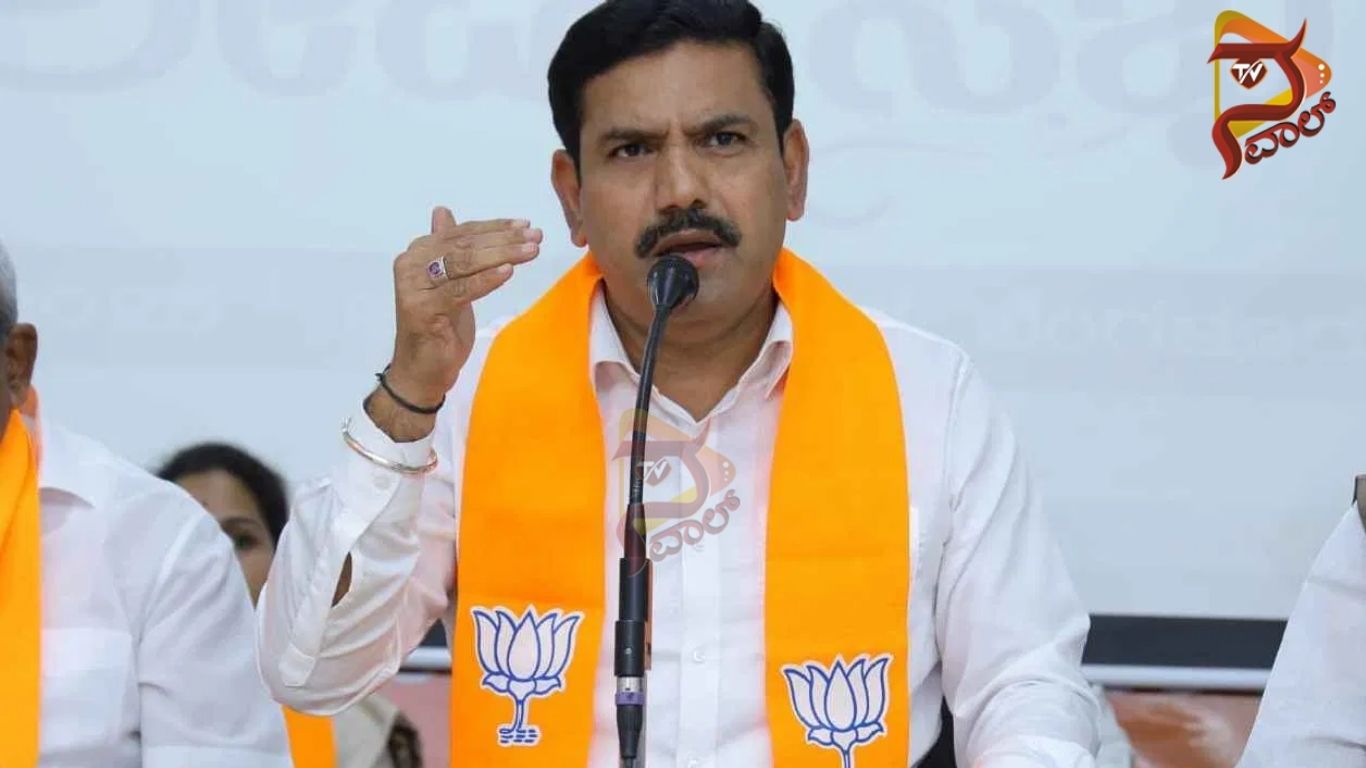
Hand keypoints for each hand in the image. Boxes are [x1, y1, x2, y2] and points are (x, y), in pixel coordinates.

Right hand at [371, 206, 540, 439]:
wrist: (422, 371)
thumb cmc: (439, 328)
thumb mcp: (450, 284)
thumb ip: (448, 249)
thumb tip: (442, 211)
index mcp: (418, 253)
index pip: (461, 233)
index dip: (494, 227)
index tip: (525, 225)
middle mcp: (411, 264)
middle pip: (464, 245)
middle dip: (503, 240)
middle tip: (535, 236)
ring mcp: (413, 287)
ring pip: (464, 263)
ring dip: (501, 254)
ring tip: (531, 251)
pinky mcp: (421, 309)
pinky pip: (461, 290)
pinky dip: (486, 279)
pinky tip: (509, 271)